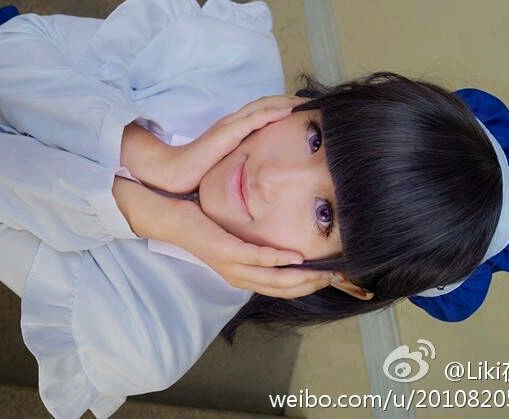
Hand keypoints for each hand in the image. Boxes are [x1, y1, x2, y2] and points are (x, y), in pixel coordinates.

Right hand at [159, 95, 309, 194]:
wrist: (174, 172)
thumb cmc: (197, 171)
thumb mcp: (225, 163)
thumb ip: (240, 160)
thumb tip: (259, 167)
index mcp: (233, 129)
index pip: (262, 111)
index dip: (283, 107)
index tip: (304, 110)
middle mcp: (233, 122)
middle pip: (266, 103)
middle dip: (289, 100)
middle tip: (313, 100)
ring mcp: (229, 126)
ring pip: (262, 107)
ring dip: (285, 102)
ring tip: (306, 102)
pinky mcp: (226, 134)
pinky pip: (252, 120)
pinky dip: (271, 113)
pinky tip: (287, 112)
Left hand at [163, 200, 336, 298]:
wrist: (171, 218)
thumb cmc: (203, 225)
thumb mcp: (234, 238)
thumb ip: (258, 243)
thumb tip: (284, 238)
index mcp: (242, 275)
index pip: (281, 290)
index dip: (307, 287)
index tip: (332, 278)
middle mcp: (237, 276)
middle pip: (282, 290)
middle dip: (311, 284)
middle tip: (338, 276)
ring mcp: (231, 265)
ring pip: (272, 279)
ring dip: (301, 276)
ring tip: (324, 269)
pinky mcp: (224, 249)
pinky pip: (255, 257)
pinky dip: (277, 258)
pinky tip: (295, 255)